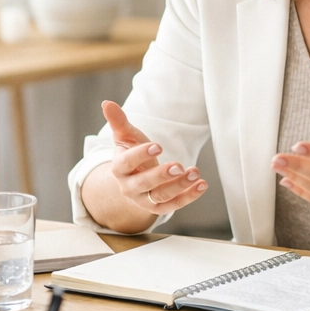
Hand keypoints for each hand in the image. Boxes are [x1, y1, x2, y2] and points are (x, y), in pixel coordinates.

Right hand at [100, 100, 207, 216]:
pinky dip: (189, 196)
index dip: (140, 155)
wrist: (135, 177)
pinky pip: (174, 204)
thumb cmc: (132, 152)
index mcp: (119, 168)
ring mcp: (143, 199)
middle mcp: (129, 187)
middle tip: (179, 165)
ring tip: (195, 172)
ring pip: (161, 196)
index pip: (126, 163)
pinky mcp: (158, 207)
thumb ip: (118, 121)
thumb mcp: (126, 137)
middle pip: (144, 184)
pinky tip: (202, 184)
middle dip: (161, 175)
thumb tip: (107, 103)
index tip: (158, 146)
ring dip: (179, 185)